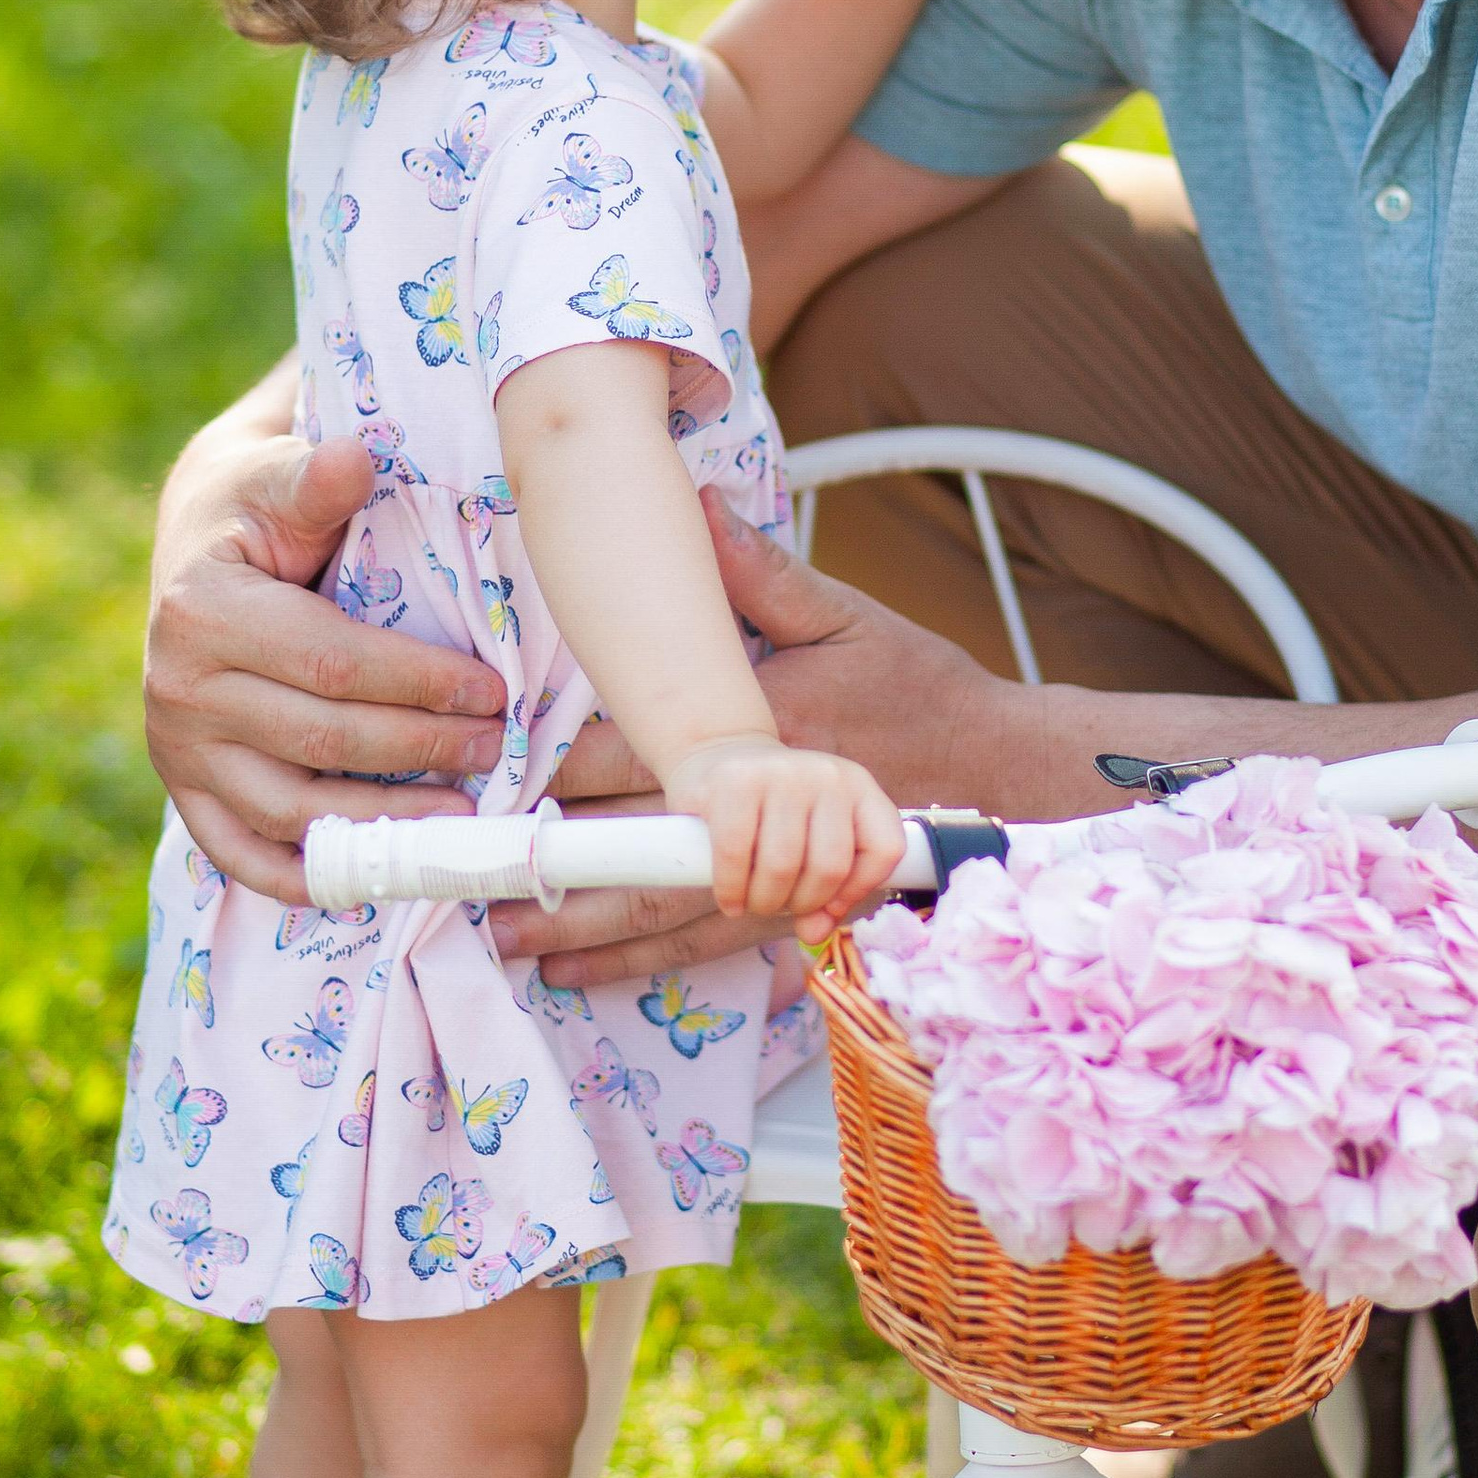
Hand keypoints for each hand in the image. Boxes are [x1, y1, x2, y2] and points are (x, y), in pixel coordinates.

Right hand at [146, 389, 505, 902]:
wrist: (194, 544)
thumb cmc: (257, 505)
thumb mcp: (278, 475)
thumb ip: (317, 477)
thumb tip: (357, 459)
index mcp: (202, 612)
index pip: (330, 663)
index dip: (418, 684)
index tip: (494, 691)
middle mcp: (176, 690)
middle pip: (320, 741)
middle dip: (419, 750)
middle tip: (499, 752)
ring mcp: (176, 751)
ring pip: (289, 811)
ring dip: (382, 825)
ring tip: (462, 816)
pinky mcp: (185, 792)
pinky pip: (244, 854)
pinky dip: (309, 878)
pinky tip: (380, 879)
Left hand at [487, 494, 1009, 982]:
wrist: (1003, 775)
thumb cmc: (921, 688)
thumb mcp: (846, 617)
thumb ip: (761, 574)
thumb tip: (697, 508)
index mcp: (762, 730)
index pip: (645, 751)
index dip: (565, 767)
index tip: (499, 771)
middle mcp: (761, 809)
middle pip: (636, 841)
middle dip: (553, 861)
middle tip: (474, 875)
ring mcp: (777, 863)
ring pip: (660, 906)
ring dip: (580, 924)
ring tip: (507, 937)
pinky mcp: (792, 901)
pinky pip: (704, 942)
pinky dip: (639, 959)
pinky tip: (584, 968)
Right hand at [663, 732, 905, 923]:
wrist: (721, 758)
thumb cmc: (774, 813)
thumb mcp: (814, 840)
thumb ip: (827, 890)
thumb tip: (814, 934)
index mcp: (860, 787)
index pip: (885, 849)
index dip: (859, 890)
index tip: (827, 906)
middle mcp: (828, 775)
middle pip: (830, 866)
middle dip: (801, 904)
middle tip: (779, 906)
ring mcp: (782, 773)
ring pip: (783, 865)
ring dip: (765, 902)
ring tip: (754, 903)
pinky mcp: (735, 782)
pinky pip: (736, 855)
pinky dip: (732, 890)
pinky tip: (731, 901)